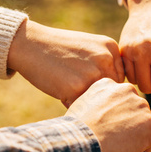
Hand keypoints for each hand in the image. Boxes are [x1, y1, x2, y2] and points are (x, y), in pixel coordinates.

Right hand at [8, 20, 124, 106]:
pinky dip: (71, 104)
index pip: (119, 78)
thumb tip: (120, 92)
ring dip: (86, 101)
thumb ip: (106, 64)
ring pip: (99, 101)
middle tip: (75, 84)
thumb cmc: (58, 49)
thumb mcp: (89, 47)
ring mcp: (93, 73)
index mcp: (111, 48)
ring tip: (68, 86)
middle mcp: (106, 59)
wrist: (30, 44)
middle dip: (97, 95)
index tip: (84, 77)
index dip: (102, 84)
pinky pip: (82, 107)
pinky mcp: (77, 88)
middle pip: (112, 92)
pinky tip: (60, 90)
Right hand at [66, 78, 150, 151]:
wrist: (77, 143)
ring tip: (111, 145)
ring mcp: (141, 107)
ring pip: (143, 132)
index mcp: (111, 85)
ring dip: (131, 143)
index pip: (121, 106)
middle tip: (105, 139)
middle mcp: (128, 90)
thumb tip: (106, 114)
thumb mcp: (84, 106)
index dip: (110, 123)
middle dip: (124, 131)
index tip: (98, 129)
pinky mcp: (149, 125)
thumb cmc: (75, 132)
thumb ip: (100, 104)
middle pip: (135, 117)